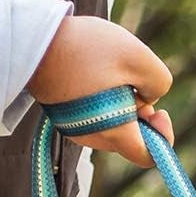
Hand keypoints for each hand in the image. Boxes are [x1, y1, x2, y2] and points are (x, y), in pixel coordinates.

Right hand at [27, 15, 175, 166]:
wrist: (33, 38)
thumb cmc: (85, 48)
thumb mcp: (138, 56)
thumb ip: (159, 82)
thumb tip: (152, 98)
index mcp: (114, 134)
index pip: (147, 157)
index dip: (162, 139)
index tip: (160, 112)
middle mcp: (94, 140)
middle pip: (130, 138)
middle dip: (140, 112)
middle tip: (133, 81)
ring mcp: (76, 130)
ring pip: (112, 125)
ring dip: (120, 103)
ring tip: (108, 73)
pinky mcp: (65, 117)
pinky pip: (94, 116)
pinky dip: (102, 100)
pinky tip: (93, 74)